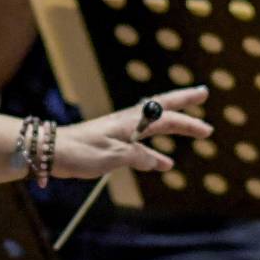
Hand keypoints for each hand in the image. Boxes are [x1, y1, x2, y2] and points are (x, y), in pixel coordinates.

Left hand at [54, 86, 211, 178]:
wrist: (53, 151)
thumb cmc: (81, 151)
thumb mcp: (113, 156)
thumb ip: (137, 157)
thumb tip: (156, 161)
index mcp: (130, 122)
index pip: (166, 116)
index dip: (187, 120)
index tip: (206, 122)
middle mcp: (128, 122)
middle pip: (162, 110)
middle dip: (184, 104)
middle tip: (203, 94)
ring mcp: (120, 131)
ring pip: (154, 126)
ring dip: (174, 127)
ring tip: (193, 130)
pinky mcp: (112, 143)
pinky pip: (142, 145)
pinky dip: (155, 152)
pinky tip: (163, 164)